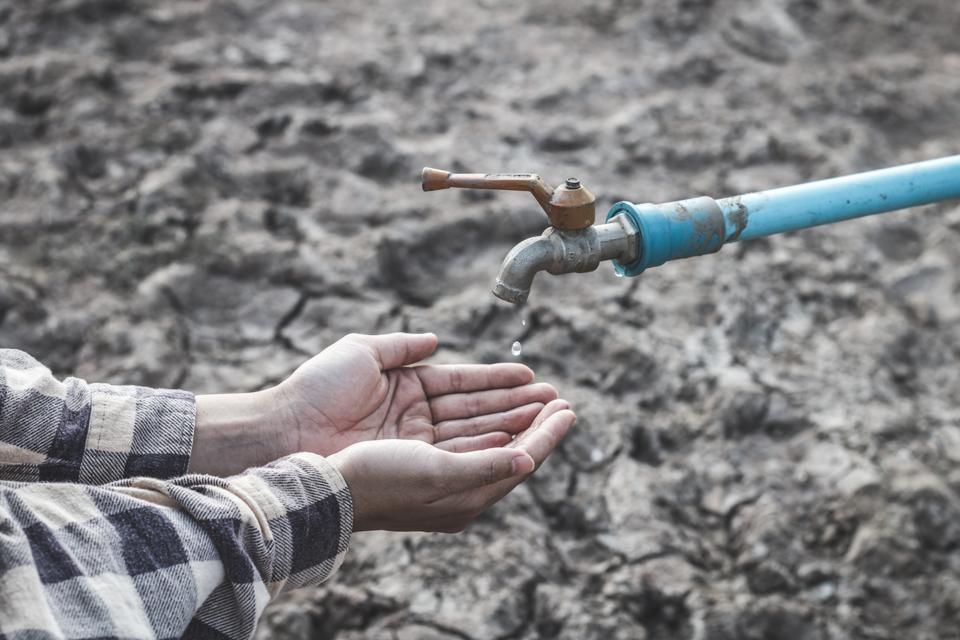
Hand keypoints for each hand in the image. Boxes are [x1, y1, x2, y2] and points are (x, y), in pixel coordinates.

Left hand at [190, 333, 557, 475]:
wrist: (285, 431)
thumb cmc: (316, 390)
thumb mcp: (362, 354)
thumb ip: (402, 346)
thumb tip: (435, 340)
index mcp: (407, 392)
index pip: (464, 385)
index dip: (499, 381)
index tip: (532, 376)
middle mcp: (417, 423)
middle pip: (480, 413)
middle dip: (520, 406)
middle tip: (558, 399)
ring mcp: (418, 448)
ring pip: (480, 435)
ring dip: (519, 426)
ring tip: (555, 415)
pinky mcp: (419, 471)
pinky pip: (467, 459)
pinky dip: (498, 451)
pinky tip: (527, 441)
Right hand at [329, 399, 575, 531]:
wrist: (327, 488)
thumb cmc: (380, 481)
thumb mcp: (438, 474)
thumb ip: (486, 466)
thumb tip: (530, 459)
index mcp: (467, 497)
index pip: (521, 460)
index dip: (547, 434)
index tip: (570, 409)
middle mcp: (458, 488)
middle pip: (510, 449)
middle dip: (536, 422)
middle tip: (561, 398)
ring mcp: (440, 473)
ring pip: (489, 439)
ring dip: (514, 416)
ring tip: (538, 396)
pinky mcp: (421, 458)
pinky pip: (466, 437)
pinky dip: (486, 421)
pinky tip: (496, 412)